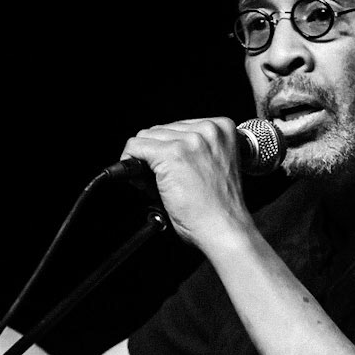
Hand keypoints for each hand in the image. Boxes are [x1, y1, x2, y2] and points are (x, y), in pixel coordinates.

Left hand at [118, 117, 251, 251]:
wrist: (224, 228)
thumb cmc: (219, 207)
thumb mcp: (213, 166)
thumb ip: (191, 150)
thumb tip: (156, 149)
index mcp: (221, 128)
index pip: (178, 126)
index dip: (168, 147)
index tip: (168, 166)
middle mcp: (207, 129)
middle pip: (160, 130)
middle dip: (154, 153)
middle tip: (157, 179)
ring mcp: (189, 140)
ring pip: (146, 137)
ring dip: (144, 159)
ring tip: (154, 183)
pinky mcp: (171, 154)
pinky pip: (135, 148)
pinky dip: (130, 162)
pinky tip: (139, 179)